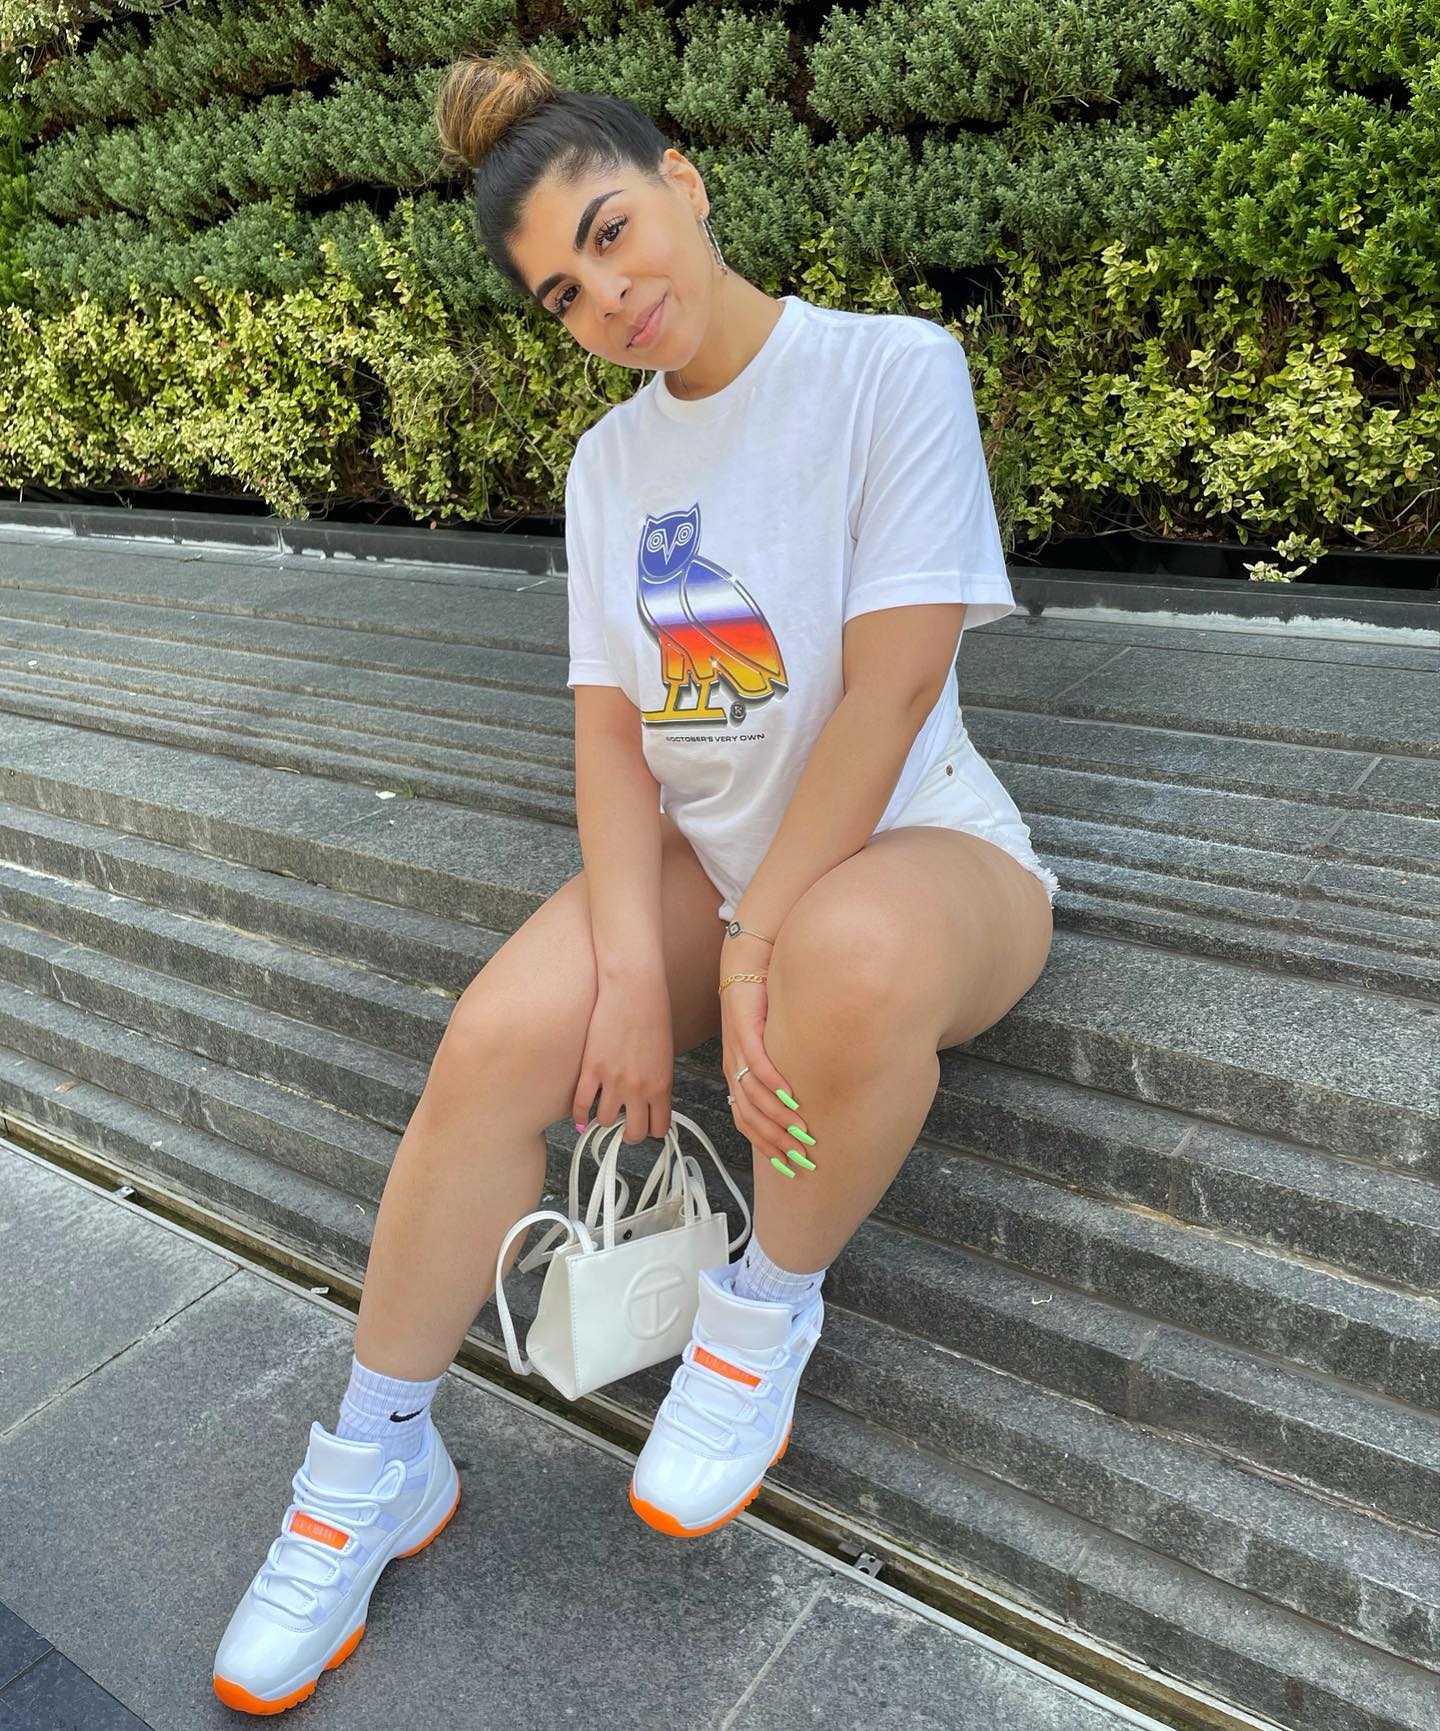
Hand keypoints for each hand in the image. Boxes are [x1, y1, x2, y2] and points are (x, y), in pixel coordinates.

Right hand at [572, 975, 673, 1143]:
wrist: (634, 989)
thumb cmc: (653, 1014)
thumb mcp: (665, 1055)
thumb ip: (656, 1080)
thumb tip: (647, 1098)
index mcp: (662, 1086)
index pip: (660, 1127)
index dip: (652, 1130)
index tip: (647, 1126)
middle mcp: (639, 1089)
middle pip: (634, 1133)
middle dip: (630, 1134)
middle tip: (626, 1127)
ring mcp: (613, 1081)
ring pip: (606, 1121)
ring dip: (605, 1119)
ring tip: (605, 1111)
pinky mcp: (591, 1069)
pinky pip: (581, 1104)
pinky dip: (580, 1114)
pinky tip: (581, 1115)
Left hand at [720, 949, 817, 1174]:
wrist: (748, 964)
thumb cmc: (762, 1005)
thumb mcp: (768, 1043)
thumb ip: (778, 1069)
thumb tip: (801, 1095)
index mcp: (737, 1075)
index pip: (746, 1121)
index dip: (765, 1146)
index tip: (788, 1165)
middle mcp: (733, 1068)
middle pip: (749, 1116)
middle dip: (775, 1141)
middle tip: (799, 1158)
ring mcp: (737, 1051)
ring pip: (754, 1095)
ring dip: (777, 1118)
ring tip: (800, 1132)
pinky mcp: (745, 1030)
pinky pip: (757, 1063)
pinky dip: (773, 1083)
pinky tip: (789, 1096)